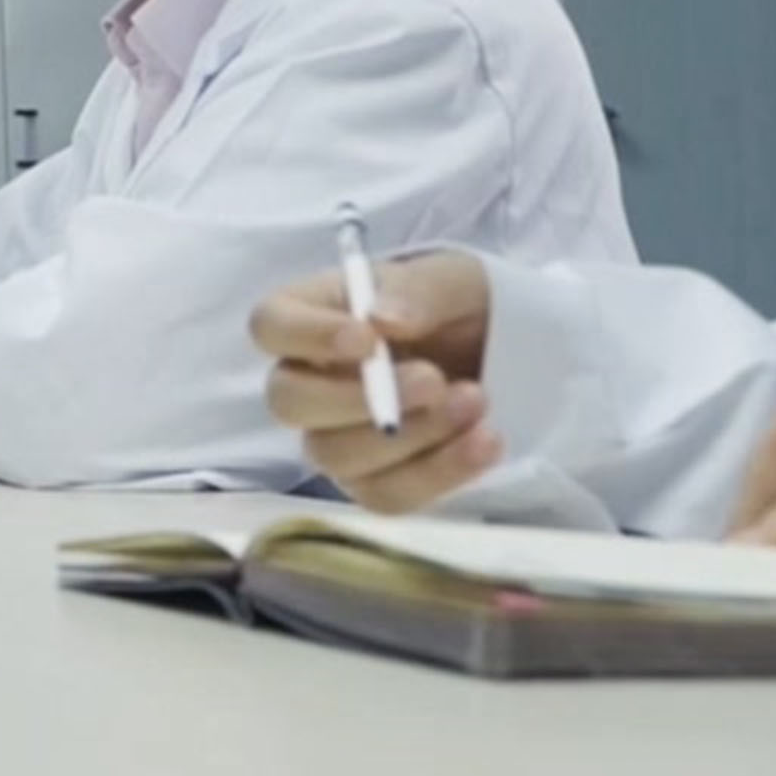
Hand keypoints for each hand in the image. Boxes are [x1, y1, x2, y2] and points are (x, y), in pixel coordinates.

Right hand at [250, 247, 500, 509]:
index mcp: (310, 315)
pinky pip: (385, 495)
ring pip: (336, 456)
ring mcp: (335, 436)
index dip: (306, 336)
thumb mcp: (451, 280)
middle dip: (359, 399)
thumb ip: (417, 291)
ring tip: (475, 402)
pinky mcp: (374, 481)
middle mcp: (308, 380)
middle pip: (289, 402)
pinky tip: (484, 442)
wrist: (505, 351)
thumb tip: (383, 318)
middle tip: (433, 381)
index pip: (270, 326)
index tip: (366, 340)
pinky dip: (438, 473)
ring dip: (410, 436)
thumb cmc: (459, 305)